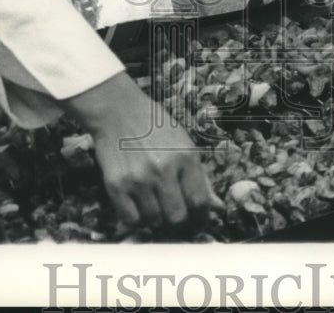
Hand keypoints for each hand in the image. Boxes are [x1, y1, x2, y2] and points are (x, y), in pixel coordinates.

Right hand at [65, 72, 222, 229]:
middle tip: (177, 214)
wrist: (118, 111)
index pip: (199, 202)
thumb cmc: (156, 127)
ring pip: (154, 221)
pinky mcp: (115, 185)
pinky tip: (140, 206)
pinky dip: (137, 218)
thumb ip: (200, 177)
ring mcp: (137, 179)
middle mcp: (162, 169)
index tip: (198, 218)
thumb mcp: (185, 144)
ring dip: (157, 219)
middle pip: (177, 218)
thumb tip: (218, 208)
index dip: (201, 217)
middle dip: (180, 221)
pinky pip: (131, 219)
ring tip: (157, 205)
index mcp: (185, 157)